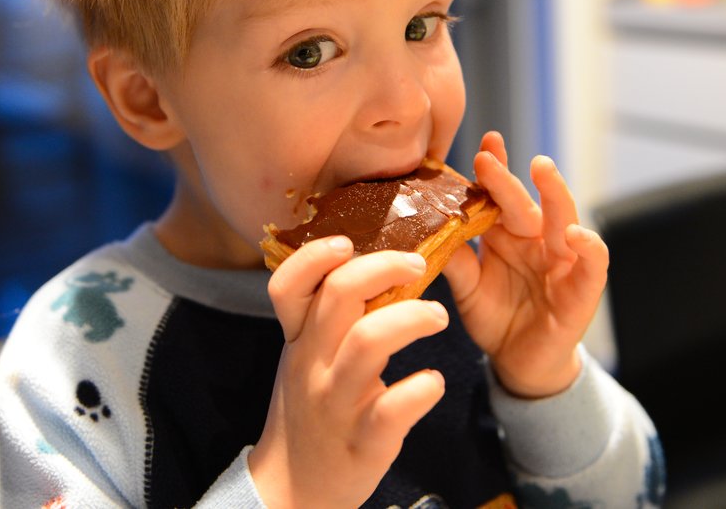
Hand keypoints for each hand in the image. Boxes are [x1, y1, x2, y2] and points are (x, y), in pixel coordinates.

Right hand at [248, 236, 449, 508]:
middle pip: (337, 298)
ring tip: (439, 315)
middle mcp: (311, 365)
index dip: (313, 257)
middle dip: (382, 267)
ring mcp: (335, 404)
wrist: (296, 488)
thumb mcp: (307, 357)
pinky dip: (420, 389)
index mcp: (298, 340)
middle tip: (419, 263)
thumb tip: (374, 258)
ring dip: (411, 318)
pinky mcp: (363, 443)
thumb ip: (328, 314)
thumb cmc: (314, 408)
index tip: (347, 241)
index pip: (286, 286)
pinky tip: (435, 381)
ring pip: (367, 343)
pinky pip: (391, 410)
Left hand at [444, 131, 608, 398]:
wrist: (520, 364)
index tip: (483, 143)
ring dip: (555, 192)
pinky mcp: (582, 288)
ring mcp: (562, 260)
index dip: (494, 169)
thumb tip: (426, 227)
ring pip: (565, 218)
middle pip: (525, 202)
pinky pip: (592, 262)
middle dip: (508, 177)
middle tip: (489, 154)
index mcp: (507, 234)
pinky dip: (589, 246)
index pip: (500, 195)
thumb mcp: (468, 287)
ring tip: (542, 167)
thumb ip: (454, 258)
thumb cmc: (497, 318)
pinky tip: (575, 234)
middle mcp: (536, 240)